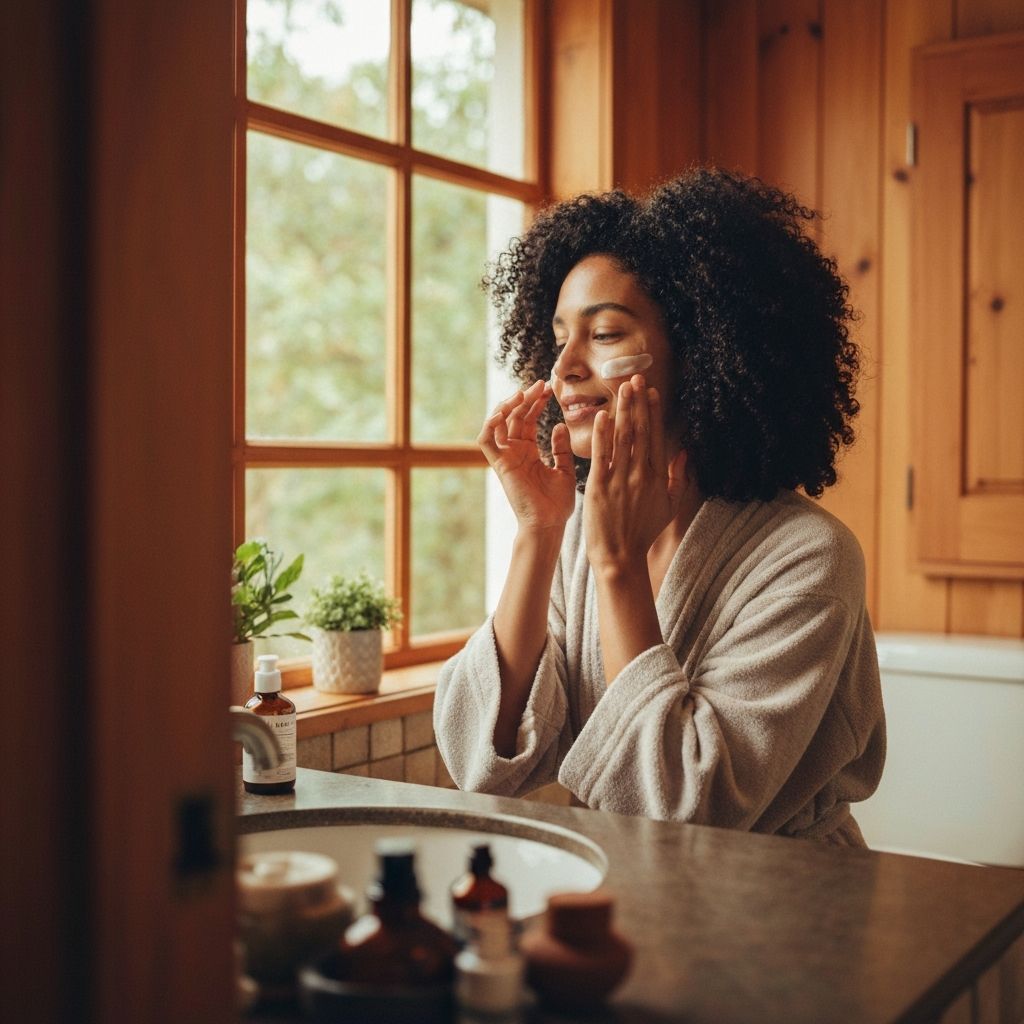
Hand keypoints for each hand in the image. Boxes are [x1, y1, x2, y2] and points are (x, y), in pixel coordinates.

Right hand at [478, 379, 576, 532]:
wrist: (549, 524)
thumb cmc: (557, 504)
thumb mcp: (565, 470)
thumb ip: (561, 448)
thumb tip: (559, 425)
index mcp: (528, 452)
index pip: (527, 419)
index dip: (535, 402)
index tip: (549, 388)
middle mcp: (514, 452)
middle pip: (513, 416)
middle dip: (525, 398)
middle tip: (540, 385)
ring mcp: (505, 457)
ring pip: (496, 423)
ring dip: (507, 406)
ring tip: (523, 393)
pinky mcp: (499, 465)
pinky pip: (486, 440)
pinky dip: (490, 424)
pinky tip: (503, 412)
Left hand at [583, 376, 688, 572]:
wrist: (620, 557)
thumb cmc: (643, 533)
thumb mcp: (669, 506)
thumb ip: (678, 478)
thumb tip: (684, 452)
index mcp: (656, 477)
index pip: (654, 436)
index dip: (653, 411)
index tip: (651, 391)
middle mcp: (639, 474)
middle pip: (639, 431)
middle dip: (638, 402)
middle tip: (635, 377)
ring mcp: (619, 480)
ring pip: (622, 438)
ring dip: (622, 410)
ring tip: (621, 387)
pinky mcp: (599, 487)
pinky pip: (601, 456)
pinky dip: (602, 435)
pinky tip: (603, 415)